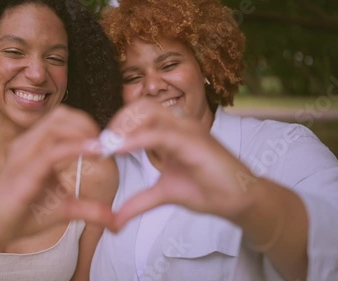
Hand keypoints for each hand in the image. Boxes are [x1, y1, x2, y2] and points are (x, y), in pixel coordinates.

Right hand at [0, 106, 115, 250]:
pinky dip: (76, 149)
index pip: (62, 119)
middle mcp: (27, 145)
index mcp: (35, 147)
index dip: (86, 124)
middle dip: (87, 124)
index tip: (105, 142)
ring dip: (83, 132)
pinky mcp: (22, 173)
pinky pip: (51, 152)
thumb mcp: (65, 210)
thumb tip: (117, 222)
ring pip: (55, 127)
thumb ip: (91, 210)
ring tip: (101, 148)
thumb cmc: (23, 215)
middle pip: (60, 116)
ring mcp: (22, 157)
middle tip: (105, 143)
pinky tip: (94, 153)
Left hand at [89, 99, 257, 229]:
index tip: (99, 146)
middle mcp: (179, 125)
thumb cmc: (206, 189)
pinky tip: (120, 149)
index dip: (117, 126)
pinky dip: (136, 139)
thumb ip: (138, 202)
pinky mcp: (195, 141)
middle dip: (117, 122)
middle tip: (102, 144)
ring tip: (108, 146)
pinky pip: (160, 134)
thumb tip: (115, 219)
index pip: (139, 114)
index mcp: (171, 132)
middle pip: (141, 106)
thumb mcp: (163, 195)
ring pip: (149, 112)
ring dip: (123, 127)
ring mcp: (188, 130)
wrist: (238, 200)